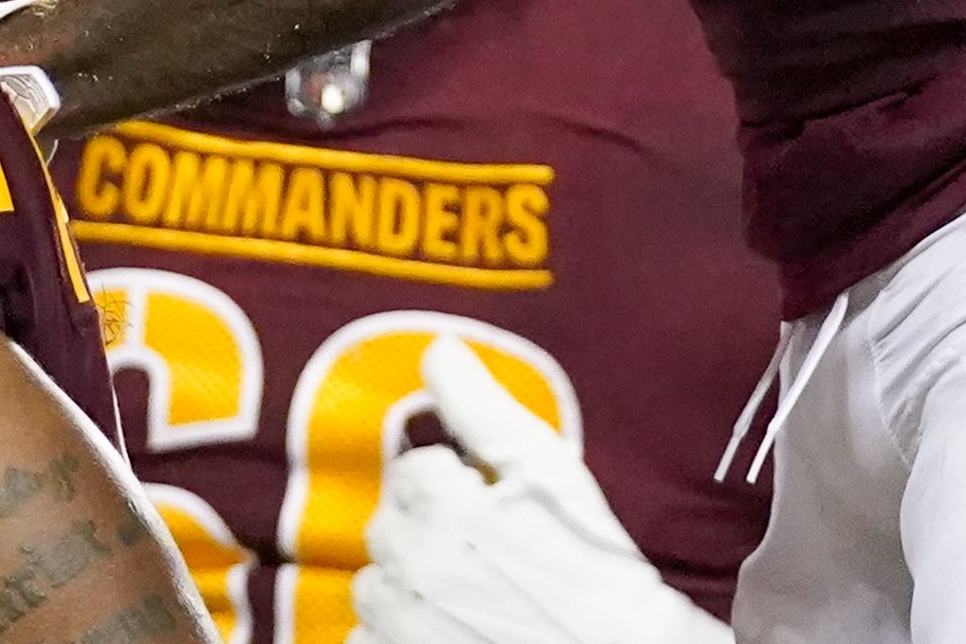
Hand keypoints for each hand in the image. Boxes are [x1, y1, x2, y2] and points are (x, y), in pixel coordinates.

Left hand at [351, 340, 725, 643]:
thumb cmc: (598, 567)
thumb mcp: (549, 471)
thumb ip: (482, 405)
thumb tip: (438, 350)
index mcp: (441, 503)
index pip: (412, 472)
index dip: (456, 489)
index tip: (495, 515)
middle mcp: (412, 565)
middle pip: (388, 528)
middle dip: (429, 537)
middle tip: (491, 563)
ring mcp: (402, 625)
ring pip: (374, 588)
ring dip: (409, 591)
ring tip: (475, 604)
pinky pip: (367, 641)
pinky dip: (397, 639)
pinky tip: (450, 635)